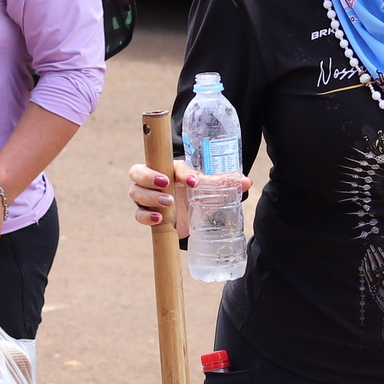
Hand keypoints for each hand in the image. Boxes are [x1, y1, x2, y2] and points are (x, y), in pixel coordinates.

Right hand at [128, 161, 251, 239]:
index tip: (195, 182)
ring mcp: (146, 197)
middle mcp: (153, 180)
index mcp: (170, 169)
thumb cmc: (197, 197)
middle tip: (165, 183)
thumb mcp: (210, 191)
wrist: (190, 219)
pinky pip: (138, 214)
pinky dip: (146, 216)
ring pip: (135, 192)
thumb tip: (247, 182)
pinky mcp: (146, 214)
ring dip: (150, 197)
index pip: (170, 164)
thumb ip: (225, 184)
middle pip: (138, 171)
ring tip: (168, 203)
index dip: (181, 172)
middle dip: (149, 176)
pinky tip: (159, 218)